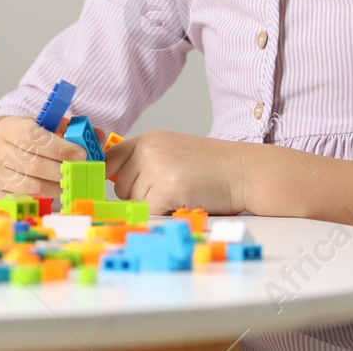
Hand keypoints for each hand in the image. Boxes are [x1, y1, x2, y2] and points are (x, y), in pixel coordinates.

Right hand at [0, 115, 109, 199]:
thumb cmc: (22, 137)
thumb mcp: (40, 124)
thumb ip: (68, 128)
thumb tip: (98, 134)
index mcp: (8, 127)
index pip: (35, 138)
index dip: (61, 148)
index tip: (82, 154)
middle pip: (34, 164)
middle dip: (62, 170)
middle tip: (81, 173)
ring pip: (30, 186)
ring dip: (56, 187)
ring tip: (70, 184)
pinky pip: (22, 201)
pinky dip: (41, 200)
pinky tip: (53, 194)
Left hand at [103, 130, 247, 214]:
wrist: (243, 171)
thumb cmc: (211, 167)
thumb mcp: (171, 151)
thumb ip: (143, 161)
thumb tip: (111, 179)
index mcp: (148, 139)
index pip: (109, 160)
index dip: (112, 178)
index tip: (120, 187)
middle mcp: (149, 150)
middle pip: (121, 188)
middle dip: (141, 196)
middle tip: (171, 188)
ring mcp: (157, 168)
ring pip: (136, 202)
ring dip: (156, 205)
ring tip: (182, 192)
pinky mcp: (167, 188)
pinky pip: (152, 212)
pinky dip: (167, 213)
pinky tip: (187, 200)